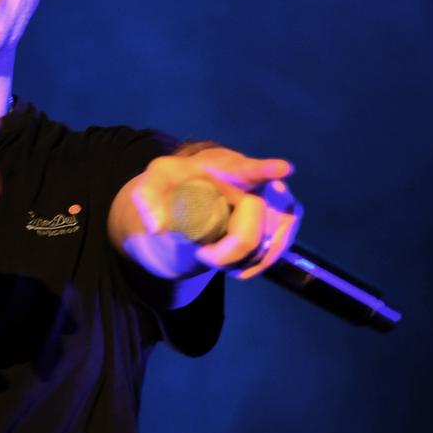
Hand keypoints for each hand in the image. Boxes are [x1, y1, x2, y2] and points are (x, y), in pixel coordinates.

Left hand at [130, 146, 302, 278]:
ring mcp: (277, 199)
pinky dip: (256, 263)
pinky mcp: (285, 216)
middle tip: (201, 255)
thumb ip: (147, 197)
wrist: (201, 185)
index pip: (247, 169)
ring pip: (270, 242)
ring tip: (214, 256)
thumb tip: (157, 227)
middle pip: (254, 224)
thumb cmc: (180, 179)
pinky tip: (236, 265)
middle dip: (229, 250)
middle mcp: (258, 181)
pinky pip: (278, 248)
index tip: (283, 168)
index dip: (266, 170)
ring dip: (242, 259)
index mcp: (226, 168)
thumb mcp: (155, 181)